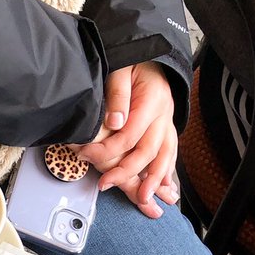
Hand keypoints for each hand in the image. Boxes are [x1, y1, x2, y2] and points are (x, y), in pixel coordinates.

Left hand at [77, 63, 178, 218]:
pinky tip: (164, 189)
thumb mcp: (120, 68)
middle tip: (106, 185)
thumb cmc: (132, 61)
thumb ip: (118, 94)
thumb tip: (116, 122)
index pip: (129, 134)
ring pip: (165, 156)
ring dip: (155, 180)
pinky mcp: (166, 128)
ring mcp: (168, 122)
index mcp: (152, 100)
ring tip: (144, 200)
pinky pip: (170, 153)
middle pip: (147, 150)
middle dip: (127, 173)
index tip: (84, 155)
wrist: (151, 53)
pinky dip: (166, 172)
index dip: (107, 149)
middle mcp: (164, 113)